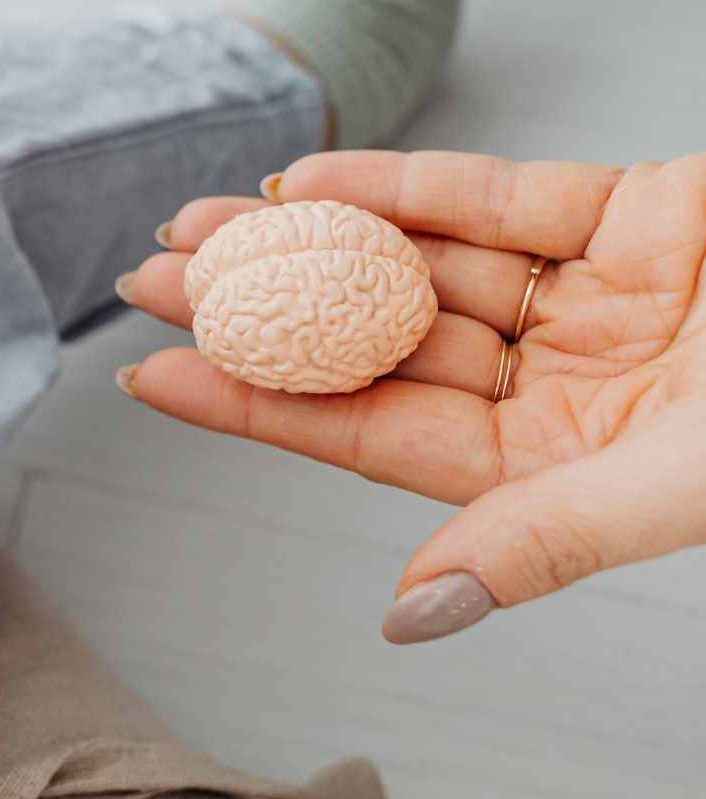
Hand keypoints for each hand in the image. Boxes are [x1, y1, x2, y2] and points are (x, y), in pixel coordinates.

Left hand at [117, 151, 705, 641]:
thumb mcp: (680, 485)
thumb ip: (541, 544)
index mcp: (556, 471)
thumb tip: (409, 618)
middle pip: (372, 343)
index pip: (368, 438)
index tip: (153, 377)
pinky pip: (489, 195)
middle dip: (258, 312)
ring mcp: (588, 297)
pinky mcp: (628, 211)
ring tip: (198, 225)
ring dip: (305, 240)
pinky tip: (311, 180)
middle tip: (146, 283)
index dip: (256, 408)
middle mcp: (558, 385)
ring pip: (411, 263)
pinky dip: (402, 184)